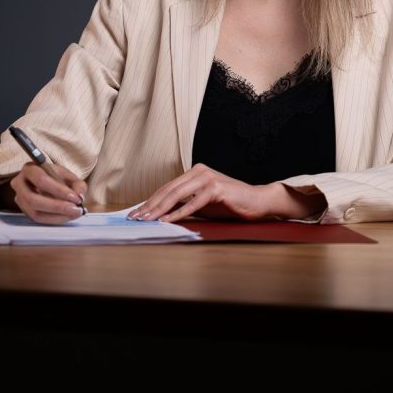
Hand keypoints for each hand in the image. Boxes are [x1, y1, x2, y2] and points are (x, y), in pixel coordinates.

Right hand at [9, 162, 87, 223]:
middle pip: (34, 199)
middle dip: (57, 206)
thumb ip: (77, 184)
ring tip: (73, 214)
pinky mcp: (23, 211)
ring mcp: (19, 199)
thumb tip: (79, 196)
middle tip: (75, 209)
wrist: (44, 181)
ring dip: (56, 216)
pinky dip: (54, 219)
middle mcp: (19, 184)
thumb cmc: (56, 177)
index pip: (41, 180)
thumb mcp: (68, 176)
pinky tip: (66, 217)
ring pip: (35, 212)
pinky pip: (37, 219)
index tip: (75, 197)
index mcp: (30, 169)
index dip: (58, 190)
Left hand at [127, 163, 275, 223]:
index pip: (167, 188)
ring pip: (177, 194)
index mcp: (194, 172)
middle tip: (135, 218)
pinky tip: (167, 220)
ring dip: (159, 209)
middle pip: (168, 190)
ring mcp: (207, 178)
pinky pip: (193, 203)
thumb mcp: (202, 204)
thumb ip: (184, 204)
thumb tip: (161, 214)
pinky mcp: (216, 189)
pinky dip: (179, 212)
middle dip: (150, 205)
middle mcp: (199, 171)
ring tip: (147, 220)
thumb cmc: (230, 204)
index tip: (136, 213)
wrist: (257, 201)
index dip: (150, 201)